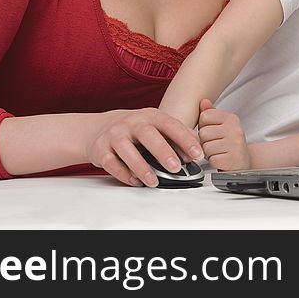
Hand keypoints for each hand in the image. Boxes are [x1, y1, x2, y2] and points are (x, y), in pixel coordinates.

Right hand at [85, 108, 202, 186]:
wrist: (101, 127)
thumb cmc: (136, 129)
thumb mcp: (157, 126)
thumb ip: (177, 137)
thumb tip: (195, 152)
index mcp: (150, 116)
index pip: (170, 125)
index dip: (185, 139)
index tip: (197, 154)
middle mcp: (132, 123)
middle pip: (148, 135)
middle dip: (163, 152)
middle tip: (175, 168)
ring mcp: (115, 134)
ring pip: (127, 150)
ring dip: (141, 167)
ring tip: (153, 181)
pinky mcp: (101, 148)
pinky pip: (111, 163)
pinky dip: (123, 174)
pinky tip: (134, 181)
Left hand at [197, 99, 251, 170]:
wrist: (244, 162)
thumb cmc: (229, 143)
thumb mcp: (221, 125)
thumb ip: (210, 113)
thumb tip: (203, 101)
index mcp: (231, 118)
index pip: (204, 117)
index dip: (203, 127)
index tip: (213, 133)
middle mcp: (235, 129)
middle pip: (203, 133)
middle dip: (205, 142)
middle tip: (216, 145)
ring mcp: (236, 144)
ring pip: (206, 148)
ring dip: (209, 153)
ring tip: (219, 152)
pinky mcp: (233, 160)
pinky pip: (212, 160)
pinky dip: (214, 162)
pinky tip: (222, 160)